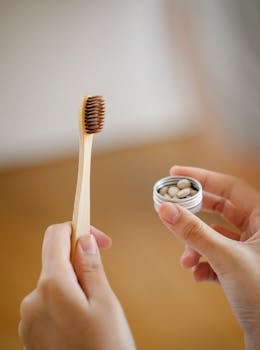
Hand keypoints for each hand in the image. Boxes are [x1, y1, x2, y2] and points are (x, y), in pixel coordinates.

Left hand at [19, 223, 135, 349]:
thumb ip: (91, 266)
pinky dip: (64, 303)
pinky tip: (81, 323)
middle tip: (102, 278)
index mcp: (52, 286)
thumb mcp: (106, 302)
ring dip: (73, 284)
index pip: (56, 236)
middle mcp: (32, 299)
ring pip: (53, 284)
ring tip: (95, 309)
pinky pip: (47, 304)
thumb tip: (84, 239)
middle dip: (79, 261)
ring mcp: (28, 318)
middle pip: (55, 261)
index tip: (96, 235)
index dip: (77, 228)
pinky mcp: (30, 333)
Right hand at [158, 166, 259, 349]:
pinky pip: (216, 255)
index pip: (229, 187)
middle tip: (172, 209)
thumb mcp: (226, 258)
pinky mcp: (242, 267)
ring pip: (215, 235)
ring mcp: (250, 249)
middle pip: (220, 209)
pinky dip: (203, 262)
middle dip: (194, 213)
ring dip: (196, 245)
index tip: (176, 173)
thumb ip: (195, 232)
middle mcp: (258, 231)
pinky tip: (199, 275)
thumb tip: (166, 209)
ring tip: (187, 259)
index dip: (201, 177)